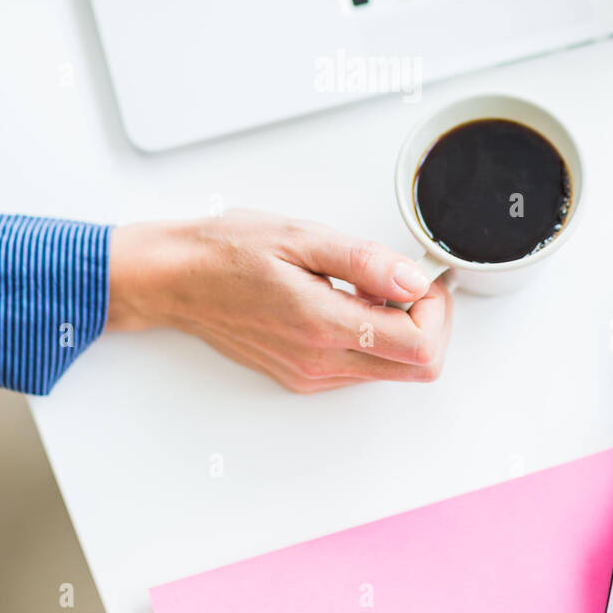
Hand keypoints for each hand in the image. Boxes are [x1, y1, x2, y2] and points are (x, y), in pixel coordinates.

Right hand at [107, 210, 453, 392]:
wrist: (176, 278)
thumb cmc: (227, 251)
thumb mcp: (301, 237)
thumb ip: (364, 261)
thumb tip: (415, 279)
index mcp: (323, 326)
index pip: (421, 347)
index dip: (436, 310)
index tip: (421, 277)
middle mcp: (320, 363)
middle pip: (417, 369)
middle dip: (428, 323)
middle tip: (405, 281)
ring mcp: (311, 375)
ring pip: (392, 371)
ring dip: (398, 329)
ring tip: (364, 286)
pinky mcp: (302, 376)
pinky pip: (361, 367)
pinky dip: (370, 336)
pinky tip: (344, 301)